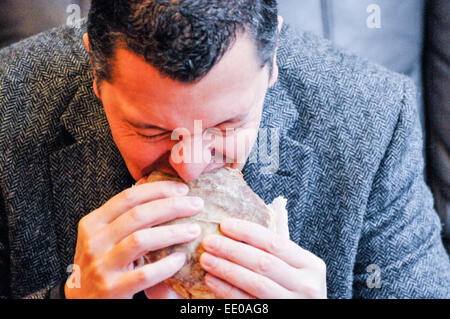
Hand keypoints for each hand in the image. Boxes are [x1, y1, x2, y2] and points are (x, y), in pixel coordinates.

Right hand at [65, 181, 203, 298]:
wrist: (84, 302)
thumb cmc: (102, 263)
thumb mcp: (105, 235)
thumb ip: (124, 213)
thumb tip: (150, 181)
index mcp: (93, 223)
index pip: (128, 197)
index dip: (158, 190)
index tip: (183, 189)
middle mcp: (94, 242)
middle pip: (138, 215)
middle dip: (172, 206)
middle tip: (196, 205)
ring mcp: (101, 266)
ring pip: (141, 240)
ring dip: (173, 233)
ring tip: (194, 230)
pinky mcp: (111, 289)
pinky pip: (144, 274)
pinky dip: (166, 265)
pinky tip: (181, 259)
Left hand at [199, 197, 326, 298]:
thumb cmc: (299, 288)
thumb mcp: (299, 265)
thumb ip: (282, 242)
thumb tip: (269, 207)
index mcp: (311, 264)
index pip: (275, 242)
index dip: (248, 232)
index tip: (224, 224)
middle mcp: (305, 284)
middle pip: (263, 262)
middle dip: (233, 250)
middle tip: (209, 241)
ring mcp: (292, 302)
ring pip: (255, 283)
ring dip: (226, 270)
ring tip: (206, 259)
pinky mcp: (276, 314)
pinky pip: (247, 302)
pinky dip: (227, 290)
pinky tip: (211, 280)